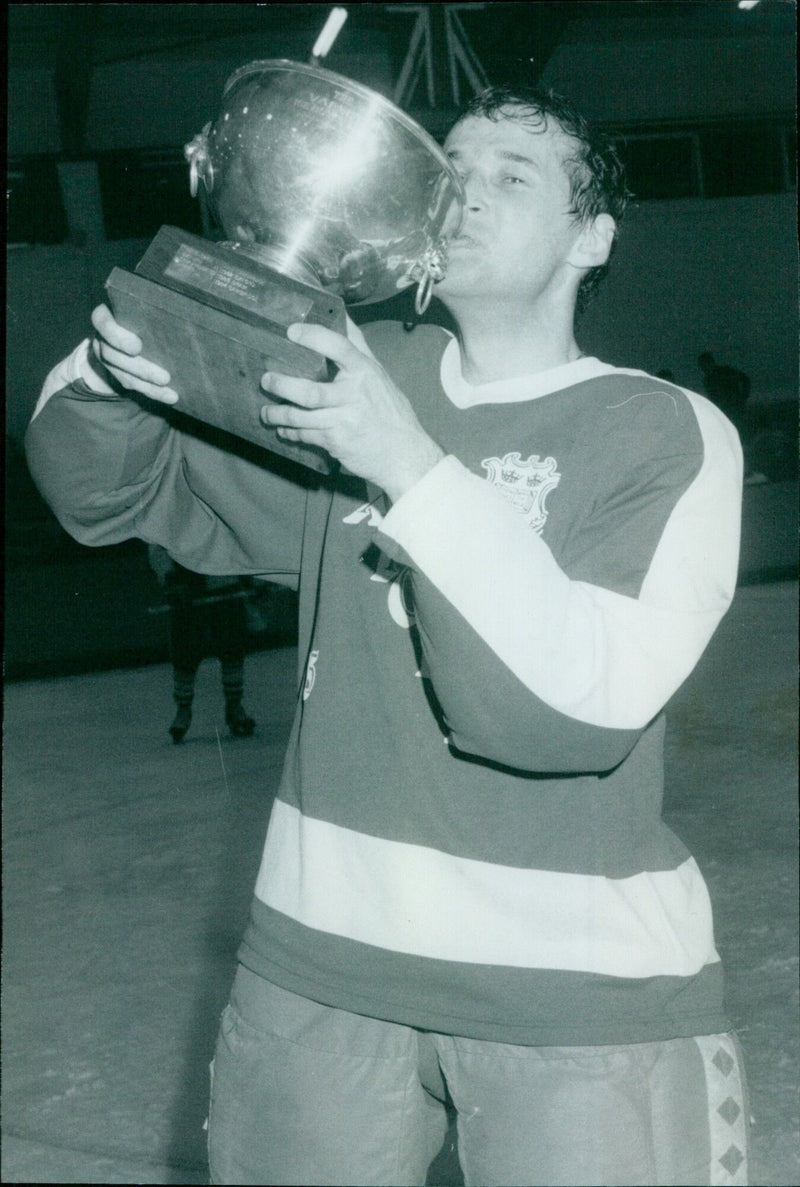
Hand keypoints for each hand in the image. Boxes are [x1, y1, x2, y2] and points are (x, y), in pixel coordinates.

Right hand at [90, 304, 178, 403]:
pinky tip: (170, 396)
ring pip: (120, 374)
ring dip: (147, 385)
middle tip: (165, 377)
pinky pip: (131, 384)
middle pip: (112, 355)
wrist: (129, 335)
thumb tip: (183, 316)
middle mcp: (101, 336)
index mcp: (105, 316)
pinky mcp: (115, 372)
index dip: (117, 337)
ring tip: (170, 390)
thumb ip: (151, 312)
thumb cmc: (142, 314)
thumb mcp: (142, 309)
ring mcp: (105, 355)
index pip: (101, 322)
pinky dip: (152, 392)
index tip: (137, 348)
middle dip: (140, 368)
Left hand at [260, 317, 443, 501]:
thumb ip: (358, 348)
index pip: (339, 347)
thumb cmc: (389, 412)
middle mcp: (355, 394)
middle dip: (282, 386)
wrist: (404, 453)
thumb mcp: (379, 375)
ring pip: (301, 416)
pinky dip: (291, 433)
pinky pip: (306, 435)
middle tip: (266, 380)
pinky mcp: (337, 441)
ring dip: (278, 414)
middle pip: (310, 391)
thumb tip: (341, 315)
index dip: (314, 336)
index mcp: (365, 372)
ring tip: (266, 413)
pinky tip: (284, 430)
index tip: (292, 331)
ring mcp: (345, 420)